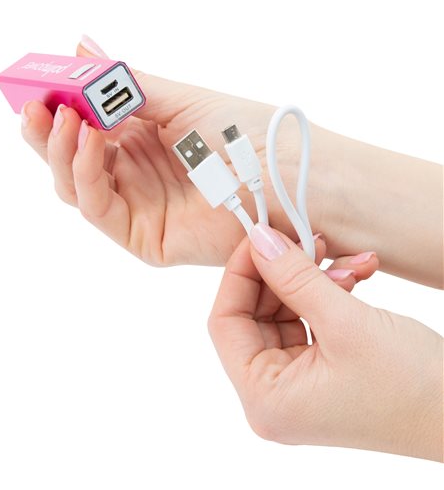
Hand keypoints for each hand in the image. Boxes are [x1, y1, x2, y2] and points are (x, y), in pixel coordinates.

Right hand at [21, 38, 297, 265]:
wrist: (283, 174)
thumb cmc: (244, 134)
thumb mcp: (178, 101)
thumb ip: (126, 86)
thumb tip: (83, 51)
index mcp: (142, 140)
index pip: (84, 128)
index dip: (58, 108)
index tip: (40, 84)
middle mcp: (135, 174)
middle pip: (71, 160)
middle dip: (47, 132)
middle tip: (35, 104)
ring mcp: (138, 207)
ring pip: (75, 187)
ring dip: (60, 151)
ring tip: (63, 118)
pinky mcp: (145, 237)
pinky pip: (98, 209)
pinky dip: (84, 174)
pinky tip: (88, 141)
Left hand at [208, 223, 442, 460]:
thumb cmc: (412, 387)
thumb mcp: (346, 322)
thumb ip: (295, 277)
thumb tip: (259, 240)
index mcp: (264, 398)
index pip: (224, 323)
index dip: (239, 274)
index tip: (259, 238)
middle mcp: (273, 396)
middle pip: (253, 316)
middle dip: (282, 273)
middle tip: (304, 238)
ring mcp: (295, 385)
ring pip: (283, 314)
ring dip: (311, 280)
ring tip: (343, 258)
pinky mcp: (318, 373)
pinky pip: (308, 321)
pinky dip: (326, 295)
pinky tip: (355, 274)